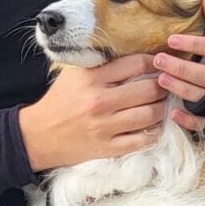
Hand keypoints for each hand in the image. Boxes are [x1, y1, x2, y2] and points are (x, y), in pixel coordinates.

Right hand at [18, 54, 165, 170]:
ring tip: (161, 104)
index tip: (160, 63)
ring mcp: (105, 127)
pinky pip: (142, 140)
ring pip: (150, 115)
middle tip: (166, 85)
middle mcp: (100, 102)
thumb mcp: (74, 74)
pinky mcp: (108, 148)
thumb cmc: (59, 101)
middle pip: (149, 89)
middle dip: (163, 85)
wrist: (38, 135)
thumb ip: (102, 65)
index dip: (154, 62)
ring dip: (162, 108)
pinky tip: (153, 125)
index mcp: (92, 79)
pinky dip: (154, 132)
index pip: (136, 64)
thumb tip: (135, 57)